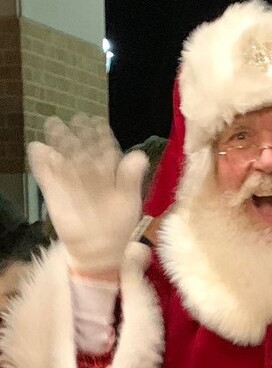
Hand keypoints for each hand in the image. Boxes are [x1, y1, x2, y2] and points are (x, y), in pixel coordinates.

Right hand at [28, 115, 146, 273]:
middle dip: (77, 133)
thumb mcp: (129, 200)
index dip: (100, 135)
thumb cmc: (118, 224)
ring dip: (58, 141)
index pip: (104, 149)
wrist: (99, 248)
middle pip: (81, 149)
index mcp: (108, 170)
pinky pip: (45, 175)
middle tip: (74, 118)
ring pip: (63, 158)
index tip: (97, 122)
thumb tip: (139, 155)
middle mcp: (88, 171)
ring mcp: (70, 180)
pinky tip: (37, 148)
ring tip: (53, 124)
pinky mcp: (53, 191)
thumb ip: (132, 178)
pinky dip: (41, 163)